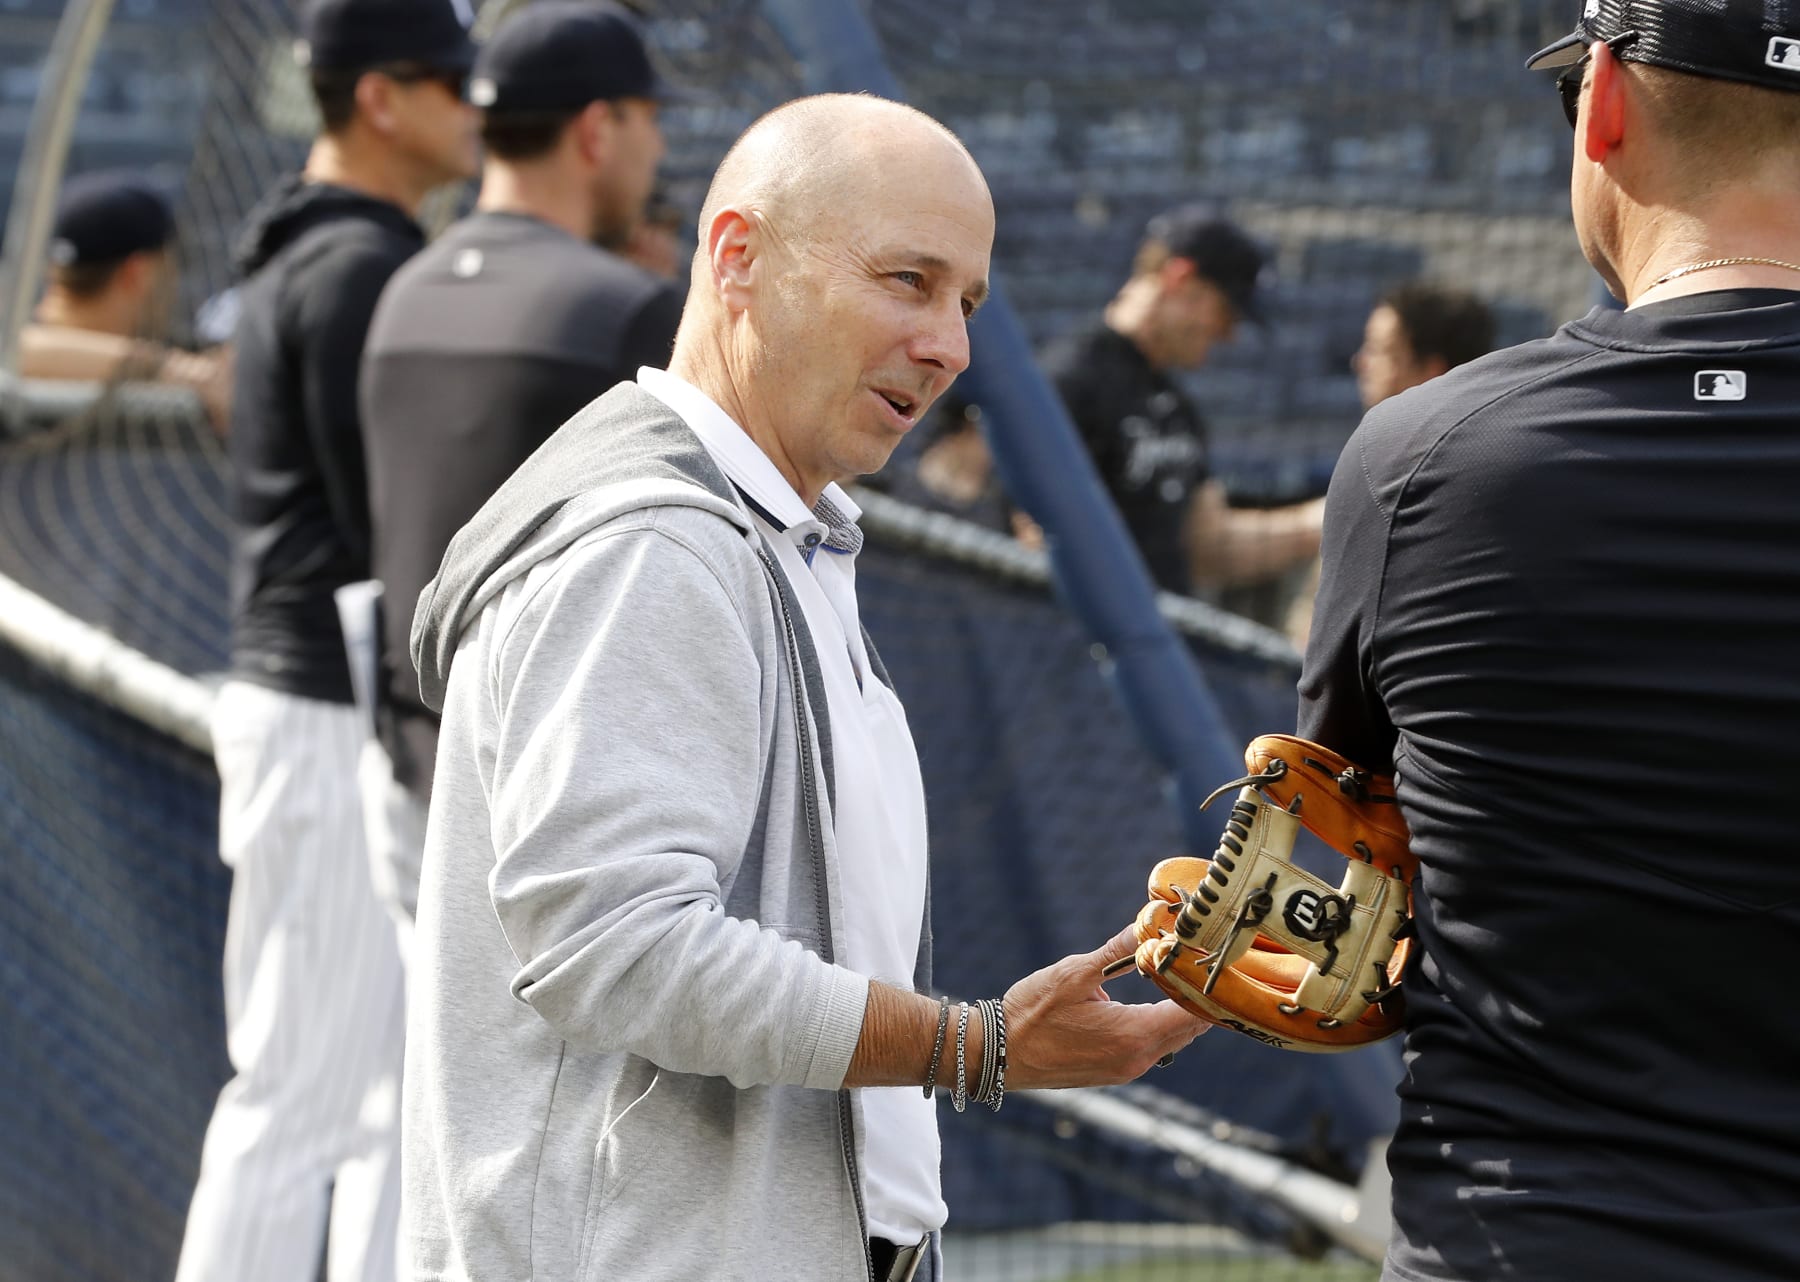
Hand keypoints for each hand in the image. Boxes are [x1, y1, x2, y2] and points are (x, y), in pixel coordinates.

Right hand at [1001, 924, 1209, 1089]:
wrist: (997, 1055)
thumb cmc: (1032, 1013)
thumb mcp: (1074, 973)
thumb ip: (1117, 951)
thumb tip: (1149, 924)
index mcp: (1134, 1035)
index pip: (1193, 1013)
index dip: (1207, 987)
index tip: (1216, 962)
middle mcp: (1136, 1060)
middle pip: (1188, 1030)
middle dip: (1197, 998)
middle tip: (1205, 965)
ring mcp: (1125, 1071)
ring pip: (1170, 1041)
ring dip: (1178, 1014)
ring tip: (1181, 980)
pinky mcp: (1112, 1073)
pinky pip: (1150, 1050)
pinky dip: (1158, 1028)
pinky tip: (1150, 1005)